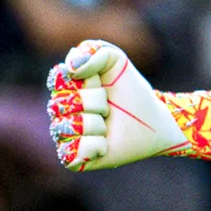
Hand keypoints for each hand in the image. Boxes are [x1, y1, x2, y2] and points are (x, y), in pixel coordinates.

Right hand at [47, 40, 210, 170]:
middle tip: (109, 107)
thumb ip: (93, 51)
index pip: (58, 78)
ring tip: (107, 124)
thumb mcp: (116, 60)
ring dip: (96, 124)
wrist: (153, 120)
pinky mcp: (74, 159)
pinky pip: (72, 153)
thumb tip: (70, 66)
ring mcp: (65, 136)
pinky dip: (95, 146)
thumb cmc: (131, 90)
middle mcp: (59, 112)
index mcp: (64, 87)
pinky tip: (104, 143)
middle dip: (95, 102)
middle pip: (62, 103)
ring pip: (69, 127)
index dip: (84, 81)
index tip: (101, 82)